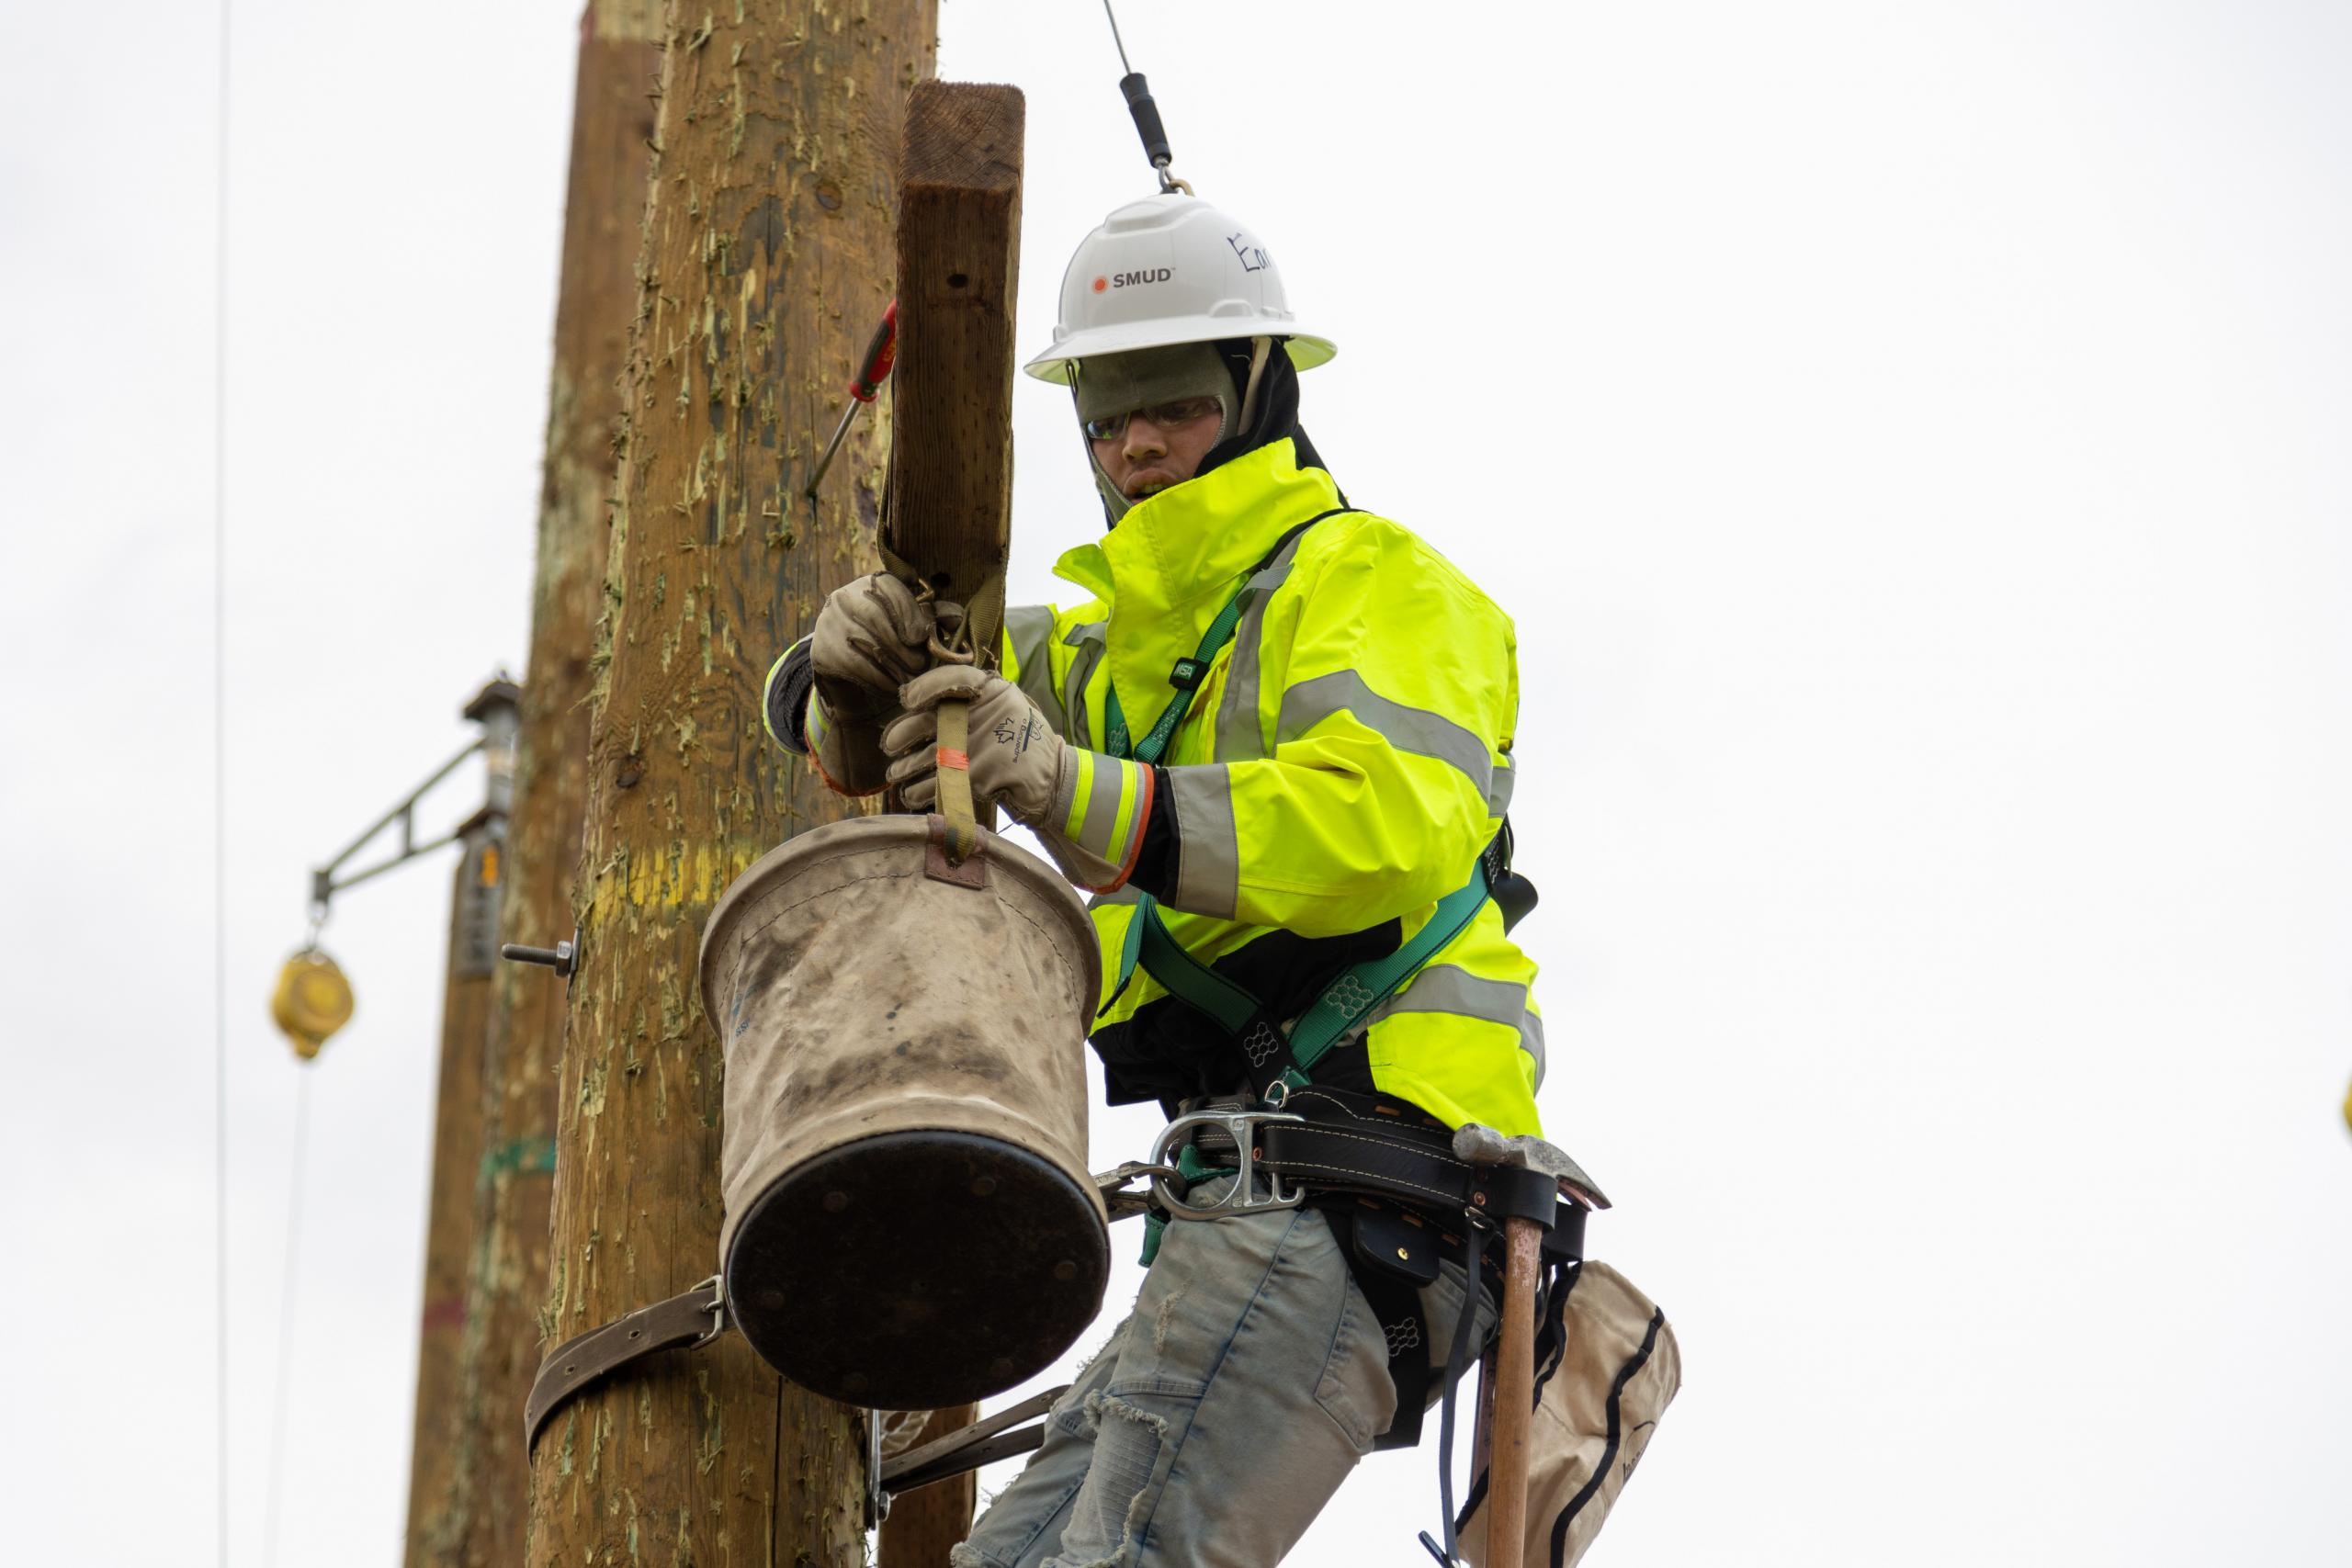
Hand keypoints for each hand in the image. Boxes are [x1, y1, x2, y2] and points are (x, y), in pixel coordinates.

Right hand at [811, 574, 933, 719]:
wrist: (843, 659)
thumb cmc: (887, 638)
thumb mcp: (907, 622)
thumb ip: (931, 618)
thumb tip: (956, 619)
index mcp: (871, 583)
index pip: (890, 588)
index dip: (909, 613)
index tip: (920, 637)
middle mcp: (845, 597)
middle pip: (876, 618)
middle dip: (902, 646)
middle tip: (919, 665)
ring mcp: (830, 623)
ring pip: (865, 643)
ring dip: (893, 666)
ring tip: (909, 679)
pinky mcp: (823, 651)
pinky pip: (855, 666)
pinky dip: (878, 679)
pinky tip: (890, 686)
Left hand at [884, 666, 1154, 892]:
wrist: (1051, 778)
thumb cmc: (1018, 742)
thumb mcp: (1001, 706)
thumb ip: (968, 699)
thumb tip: (913, 698)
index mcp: (993, 690)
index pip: (952, 678)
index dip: (924, 687)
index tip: (907, 700)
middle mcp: (988, 713)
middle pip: (928, 720)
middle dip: (900, 735)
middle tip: (889, 747)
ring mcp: (983, 746)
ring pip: (927, 757)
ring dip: (905, 769)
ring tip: (897, 774)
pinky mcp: (980, 776)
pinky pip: (938, 784)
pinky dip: (919, 791)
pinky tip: (912, 793)